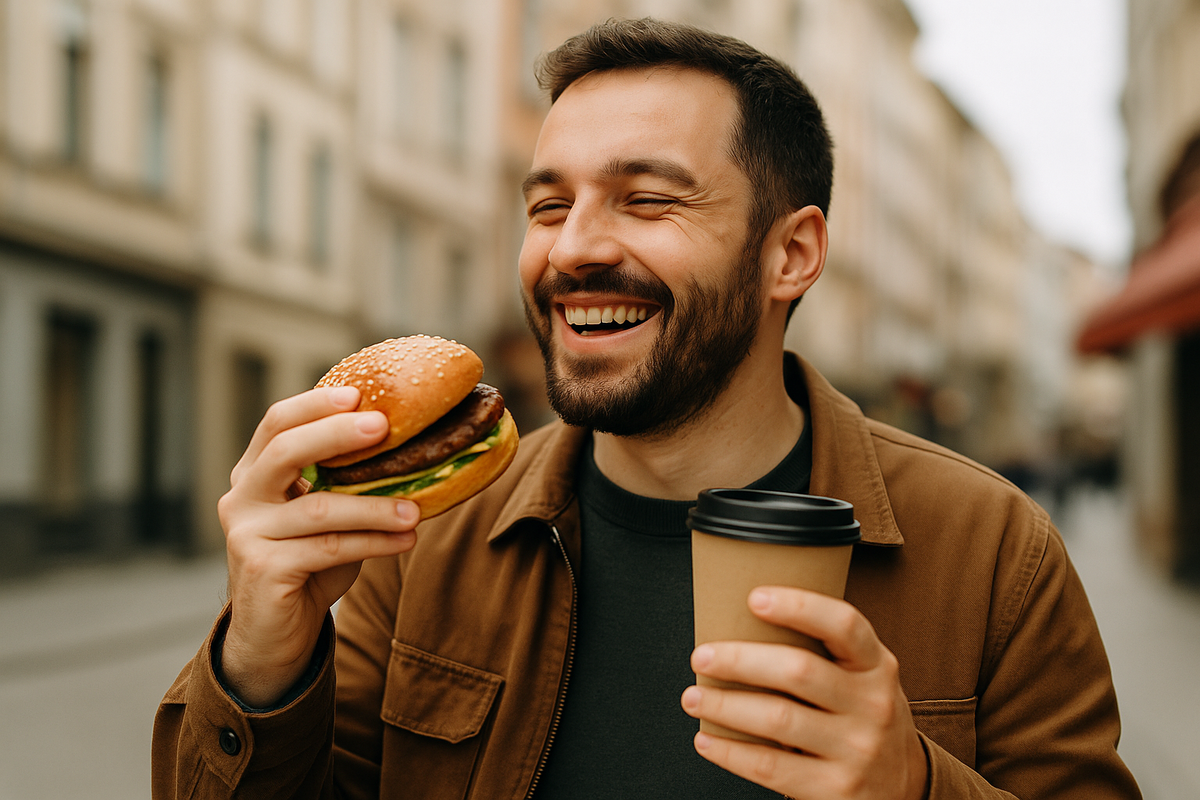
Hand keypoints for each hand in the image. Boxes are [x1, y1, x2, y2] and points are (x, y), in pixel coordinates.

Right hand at [218, 386, 419, 706]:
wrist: (276, 633)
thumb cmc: (309, 563)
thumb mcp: (327, 514)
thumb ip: (348, 482)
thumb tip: (416, 448)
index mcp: (255, 473)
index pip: (277, 423)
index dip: (315, 405)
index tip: (360, 395)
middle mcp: (242, 497)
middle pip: (285, 451)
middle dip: (336, 434)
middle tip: (384, 427)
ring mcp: (246, 534)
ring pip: (319, 508)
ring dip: (375, 507)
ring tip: (416, 510)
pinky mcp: (262, 569)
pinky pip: (329, 548)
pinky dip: (373, 542)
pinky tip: (405, 540)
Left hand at [681, 587, 928, 799]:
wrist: (900, 786)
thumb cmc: (859, 714)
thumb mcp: (861, 677)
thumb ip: (823, 652)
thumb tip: (740, 621)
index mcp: (876, 665)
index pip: (844, 625)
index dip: (799, 606)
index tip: (754, 598)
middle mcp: (873, 705)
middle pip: (799, 671)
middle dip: (740, 660)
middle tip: (701, 656)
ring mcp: (857, 750)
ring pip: (778, 720)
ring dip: (725, 706)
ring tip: (692, 698)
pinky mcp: (836, 790)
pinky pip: (771, 768)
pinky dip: (730, 753)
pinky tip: (706, 740)